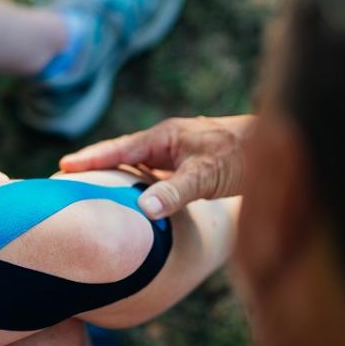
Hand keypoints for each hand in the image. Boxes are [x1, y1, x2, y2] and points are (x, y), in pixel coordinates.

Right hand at [59, 115, 254, 218]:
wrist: (281, 147)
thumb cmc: (244, 156)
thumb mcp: (206, 175)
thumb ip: (175, 192)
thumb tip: (143, 209)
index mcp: (164, 137)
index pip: (118, 148)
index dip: (91, 157)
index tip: (63, 165)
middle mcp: (168, 142)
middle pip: (123, 154)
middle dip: (97, 165)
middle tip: (67, 177)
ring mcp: (179, 153)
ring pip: (140, 165)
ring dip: (118, 175)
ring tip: (93, 189)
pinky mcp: (190, 166)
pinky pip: (156, 175)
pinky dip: (141, 185)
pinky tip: (138, 199)